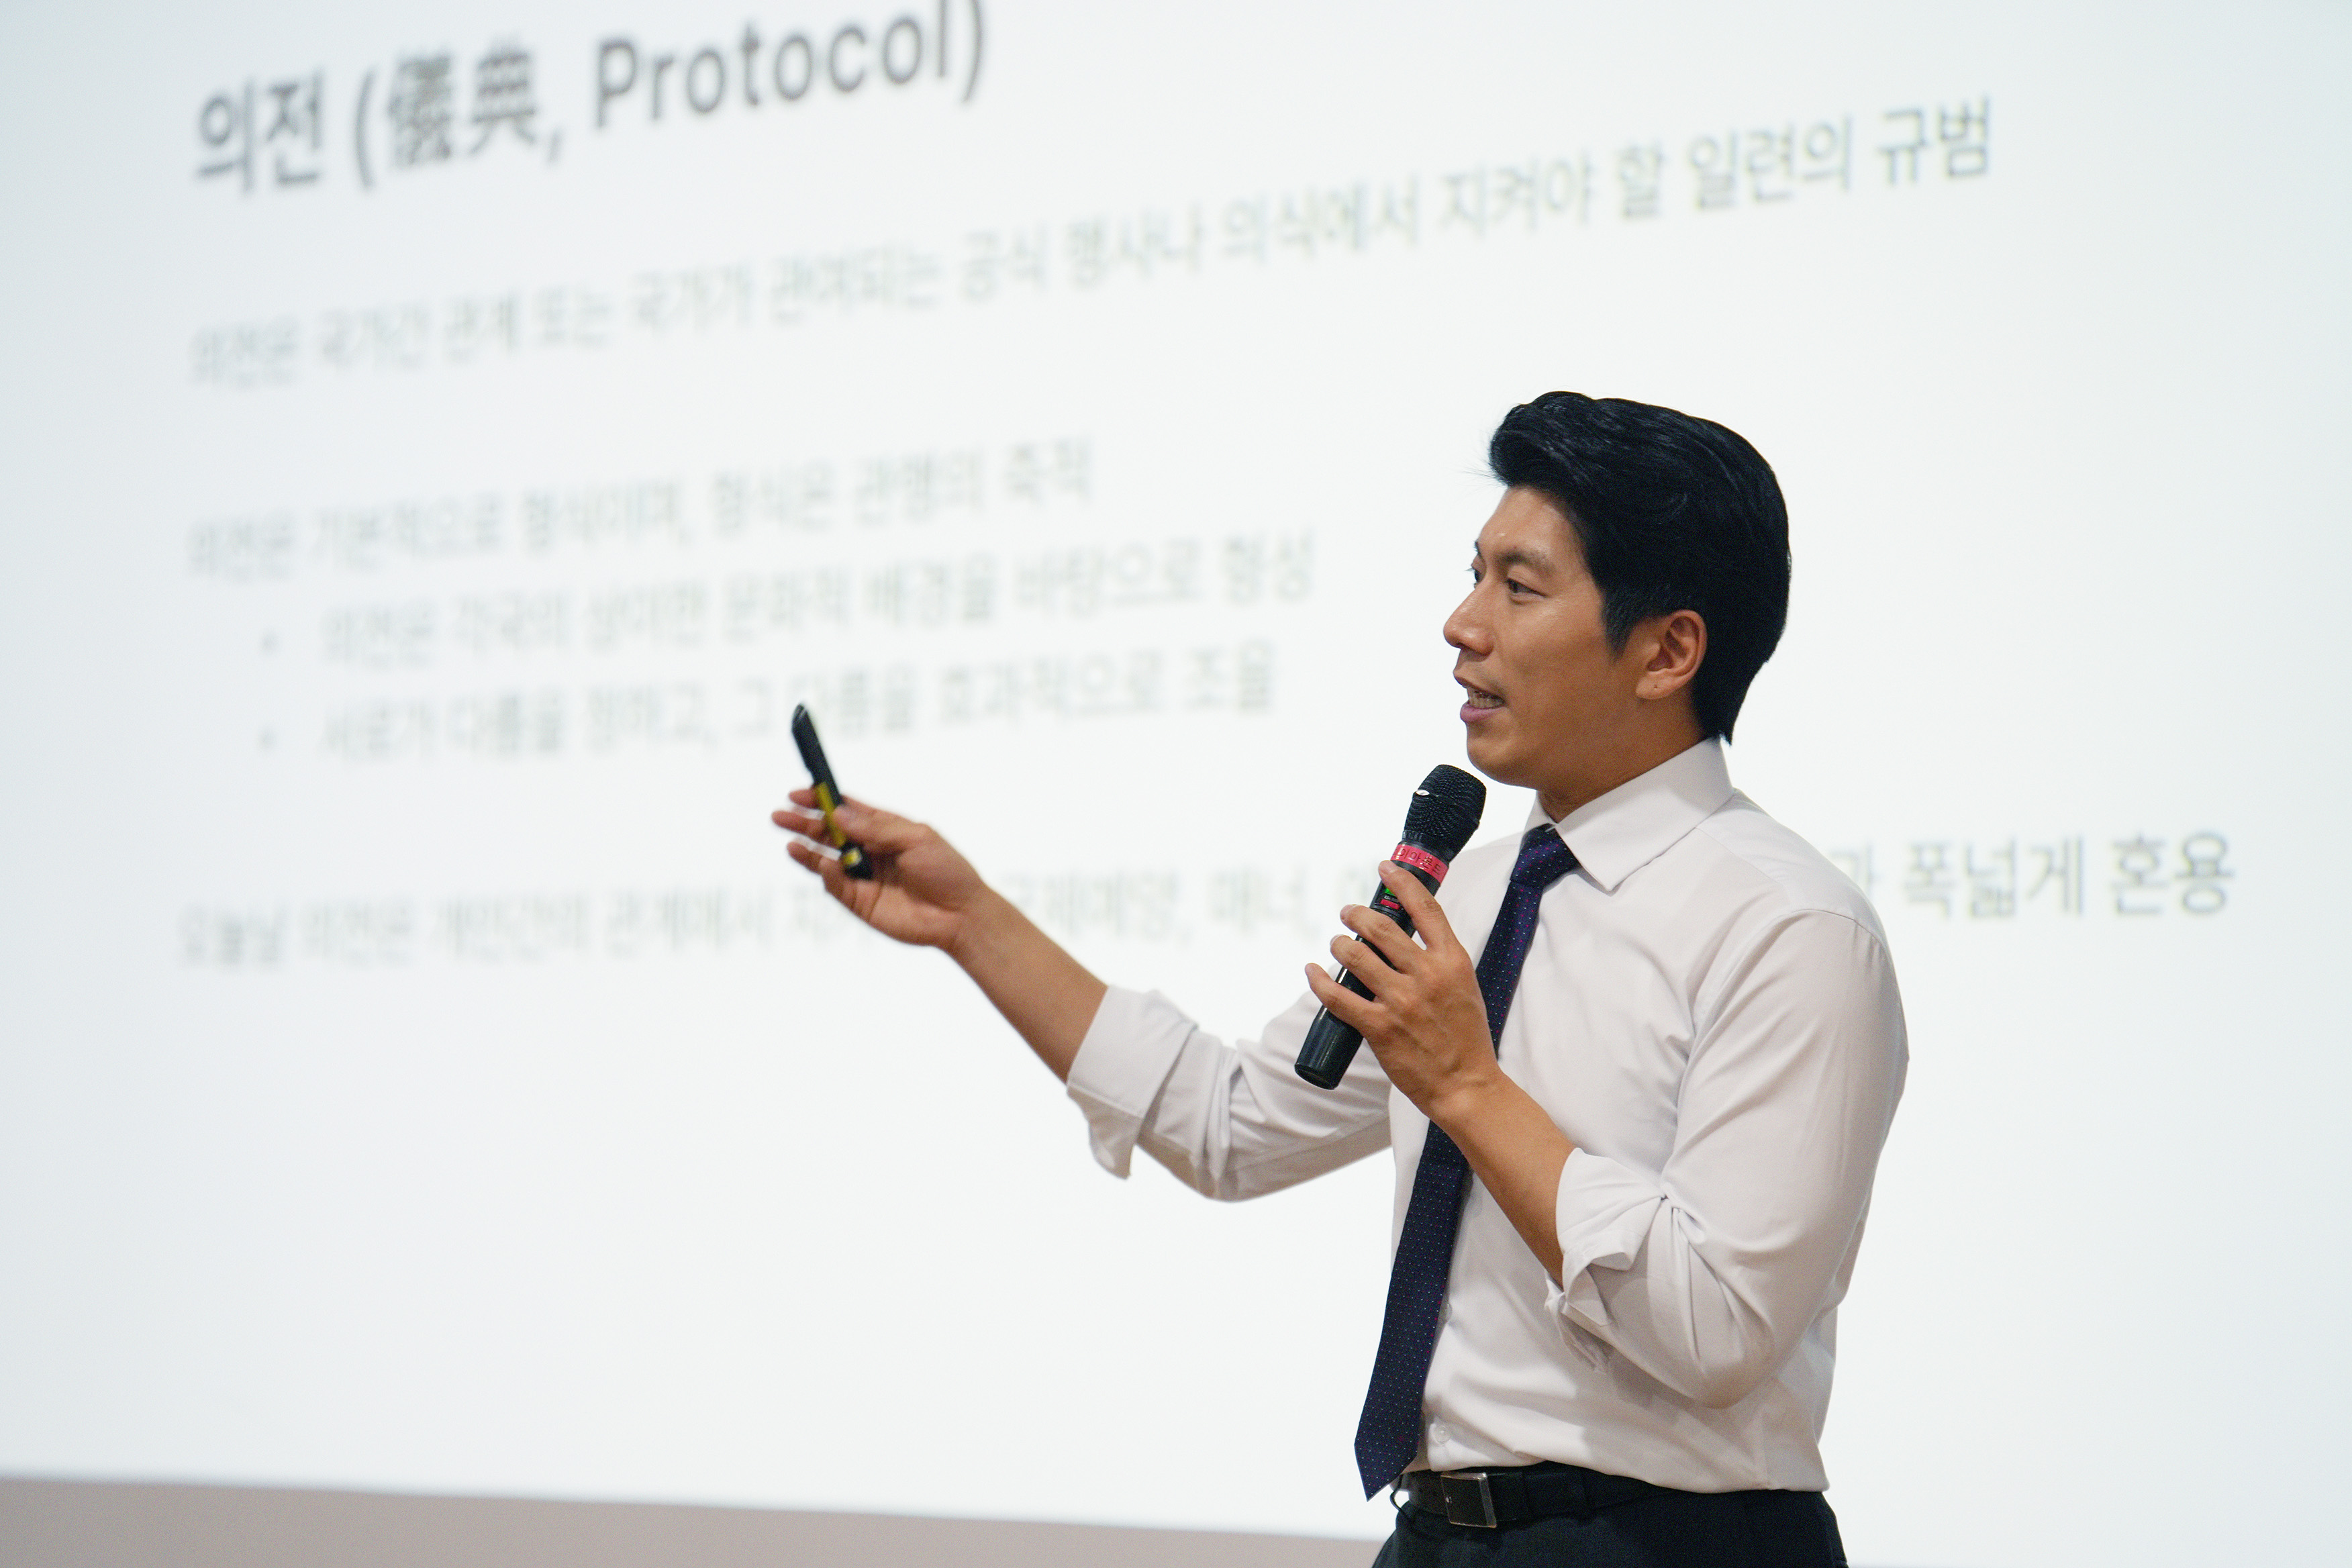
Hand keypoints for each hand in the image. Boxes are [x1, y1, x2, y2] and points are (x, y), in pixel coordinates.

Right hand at [772, 791, 988, 950]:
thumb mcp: (916, 838)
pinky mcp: (861, 903)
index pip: (848, 811)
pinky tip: (825, 864)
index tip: (801, 793)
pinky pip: (836, 886)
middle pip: (830, 834)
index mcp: (886, 830)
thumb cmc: (947, 871)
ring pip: (827, 860)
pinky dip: (827, 875)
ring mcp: (864, 877)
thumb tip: (840, 813)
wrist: (960, 915)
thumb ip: (877, 827)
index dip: (824, 801)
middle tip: (781, 816)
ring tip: (791, 841)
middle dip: (806, 824)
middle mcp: (871, 851)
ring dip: (807, 850)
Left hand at [1304, 862, 1501, 1123]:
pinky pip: (1338, 996)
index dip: (1402, 882)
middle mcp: (1426, 976)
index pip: (1425, 908)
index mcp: (1453, 962)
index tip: (1385, 867)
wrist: (1466, 1085)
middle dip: (1356, 915)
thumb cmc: (1466, 1039)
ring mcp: (1401, 1001)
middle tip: (1347, 914)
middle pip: (1381, 928)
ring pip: (1355, 956)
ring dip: (1338, 944)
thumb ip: (1441, 962)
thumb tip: (1409, 940)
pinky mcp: (1379, 1027)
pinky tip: (1312, 971)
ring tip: (1335, 943)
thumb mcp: (1465, 988)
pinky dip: (1319, 980)